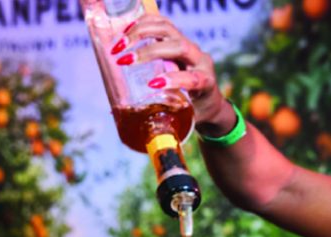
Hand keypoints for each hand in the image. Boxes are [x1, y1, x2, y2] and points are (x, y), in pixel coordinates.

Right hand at [111, 15, 229, 129]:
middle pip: (178, 47)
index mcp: (206, 83)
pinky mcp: (180, 39)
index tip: (153, 84)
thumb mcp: (186, 117)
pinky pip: (162, 24)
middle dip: (150, 52)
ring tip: (120, 45)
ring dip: (142, 34)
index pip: (194, 78)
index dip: (174, 79)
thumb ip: (164, 114)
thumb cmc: (198, 111)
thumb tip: (131, 116)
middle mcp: (200, 60)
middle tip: (124, 60)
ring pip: (168, 30)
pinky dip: (143, 24)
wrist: (211, 99)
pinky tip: (126, 32)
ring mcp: (190, 46)